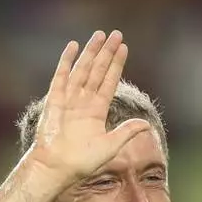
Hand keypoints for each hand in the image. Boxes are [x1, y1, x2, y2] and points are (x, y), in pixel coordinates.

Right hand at [27, 30, 150, 181]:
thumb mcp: (111, 146)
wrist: (57, 167)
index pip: (109, 82)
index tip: (124, 48)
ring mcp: (68, 99)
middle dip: (107, 53)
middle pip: (98, 71)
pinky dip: (67, 61)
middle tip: (116, 34)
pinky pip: (61, 76)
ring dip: (91, 52)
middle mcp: (83, 103)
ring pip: (83, 69)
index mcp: (96, 112)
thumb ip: (127, 132)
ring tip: (100, 35)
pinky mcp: (55, 99)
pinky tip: (74, 46)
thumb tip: (146, 124)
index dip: (117, 65)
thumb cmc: (82, 162)